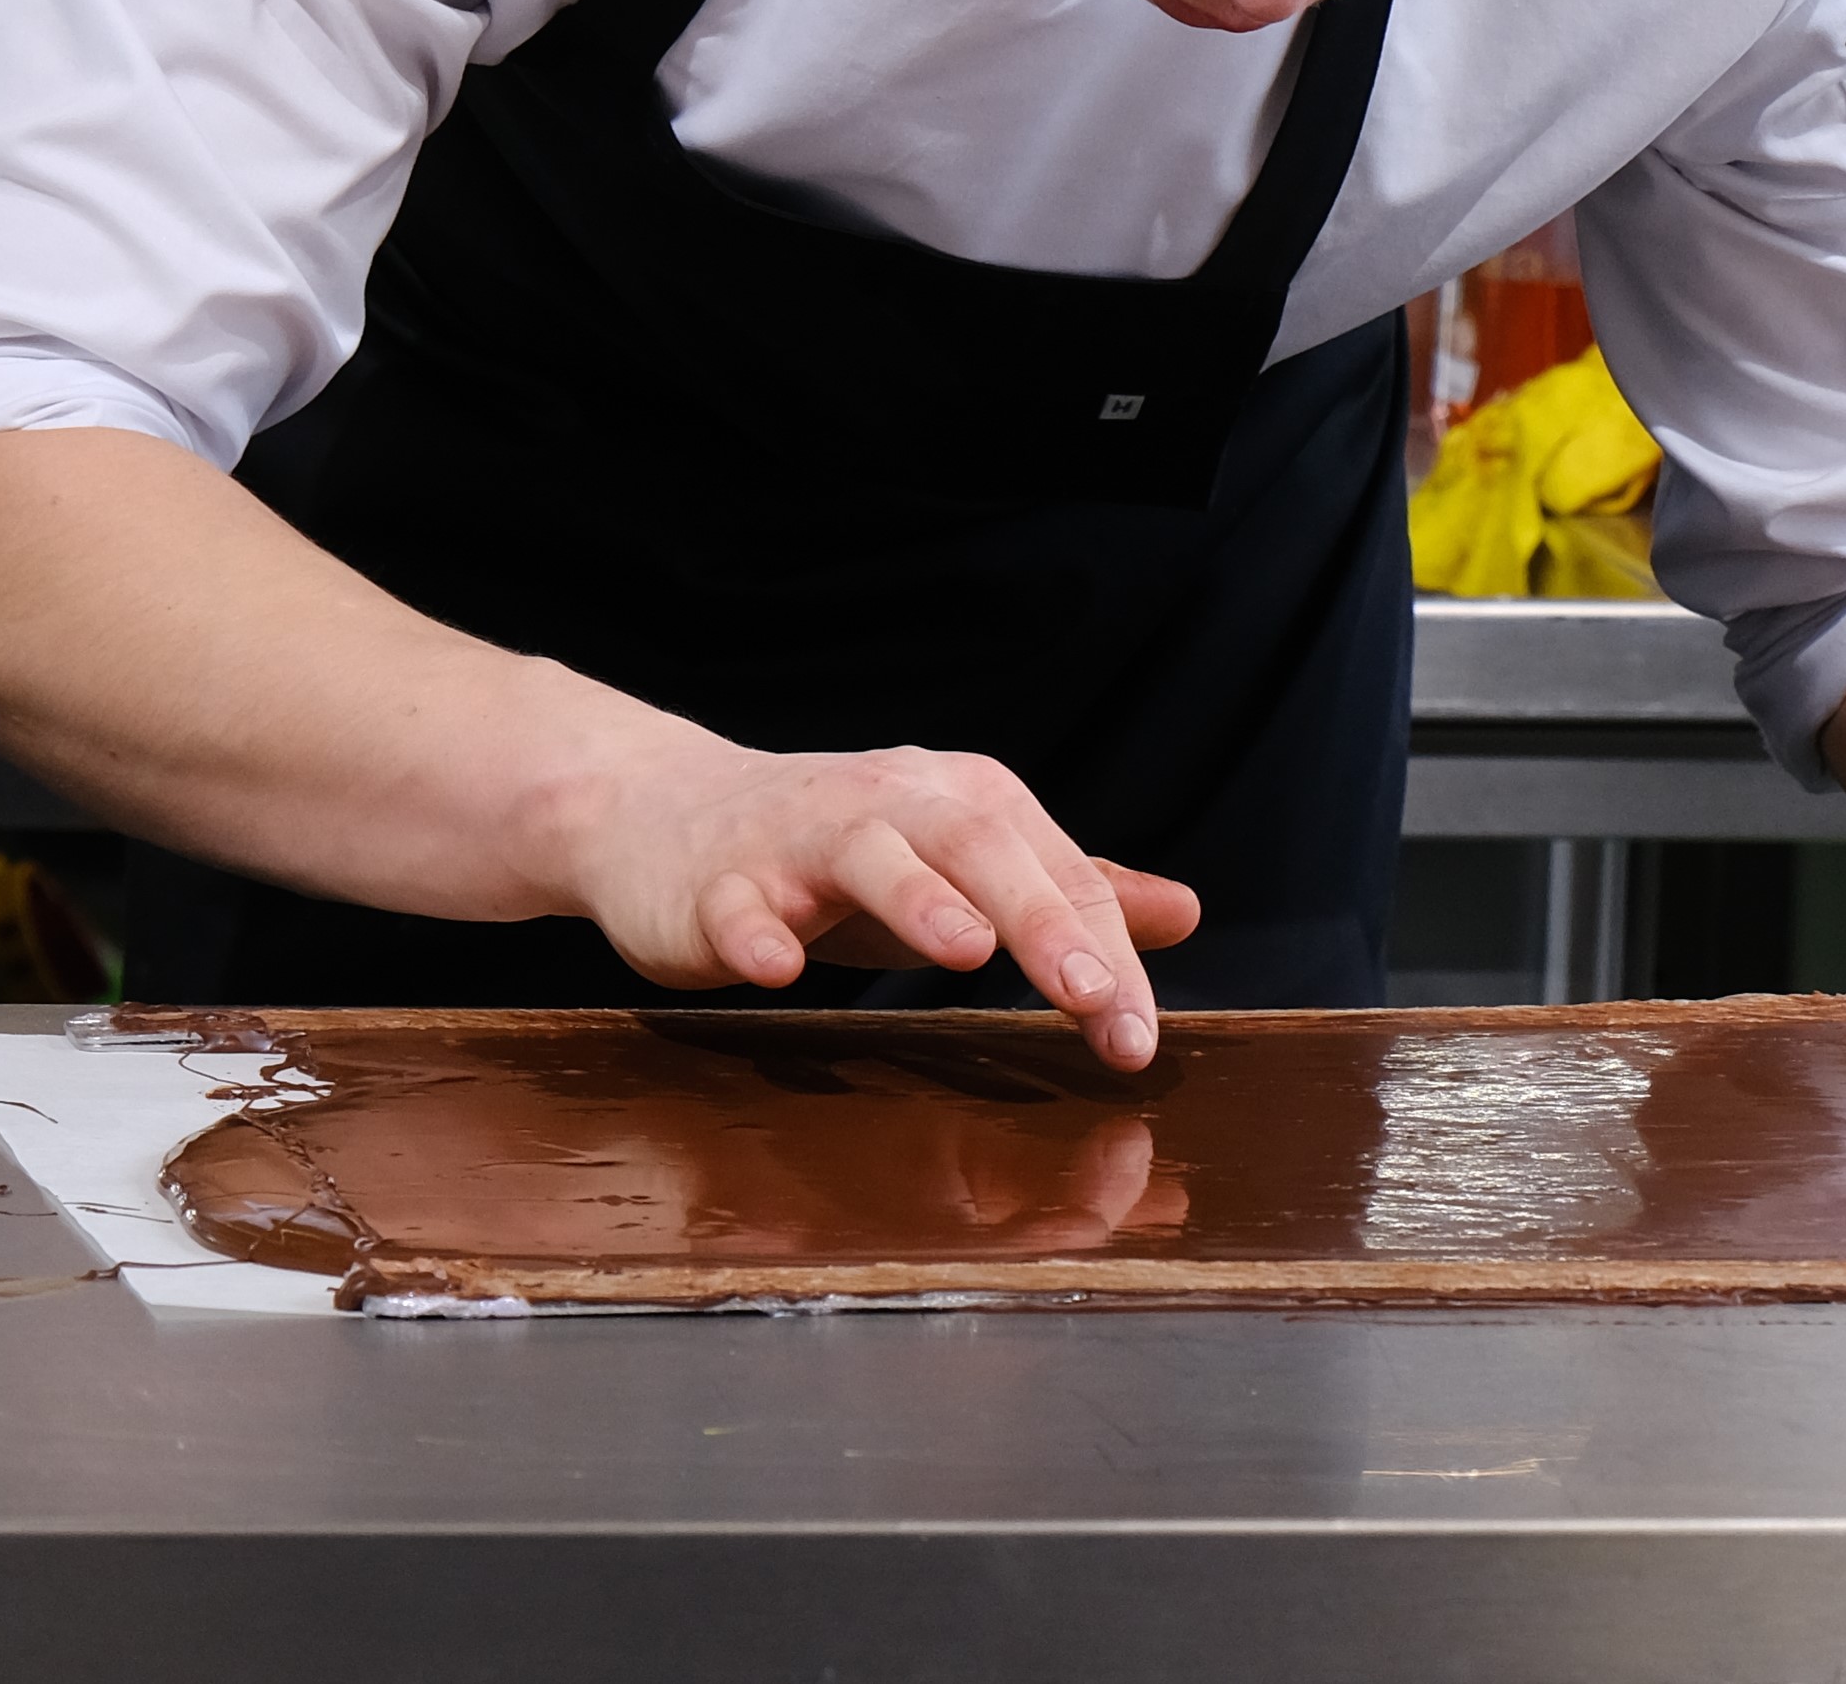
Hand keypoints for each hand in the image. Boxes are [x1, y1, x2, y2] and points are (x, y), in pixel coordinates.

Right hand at [559, 736, 1199, 1069]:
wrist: (664, 815)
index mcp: (963, 803)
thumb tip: (1181, 913)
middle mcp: (891, 804)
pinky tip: (777, 969)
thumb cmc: (836, 855)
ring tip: (968, 951)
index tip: (1139, 1041)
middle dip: (1041, 919)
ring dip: (918, 898)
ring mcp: (796, 840)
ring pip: (865, 854)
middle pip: (978, 847)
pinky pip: (736, 903)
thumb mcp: (960, 865)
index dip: (1107, 954)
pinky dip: (755, 931)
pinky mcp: (714, 882)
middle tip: (1093, 995)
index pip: (1056, 874)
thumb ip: (1065, 889)